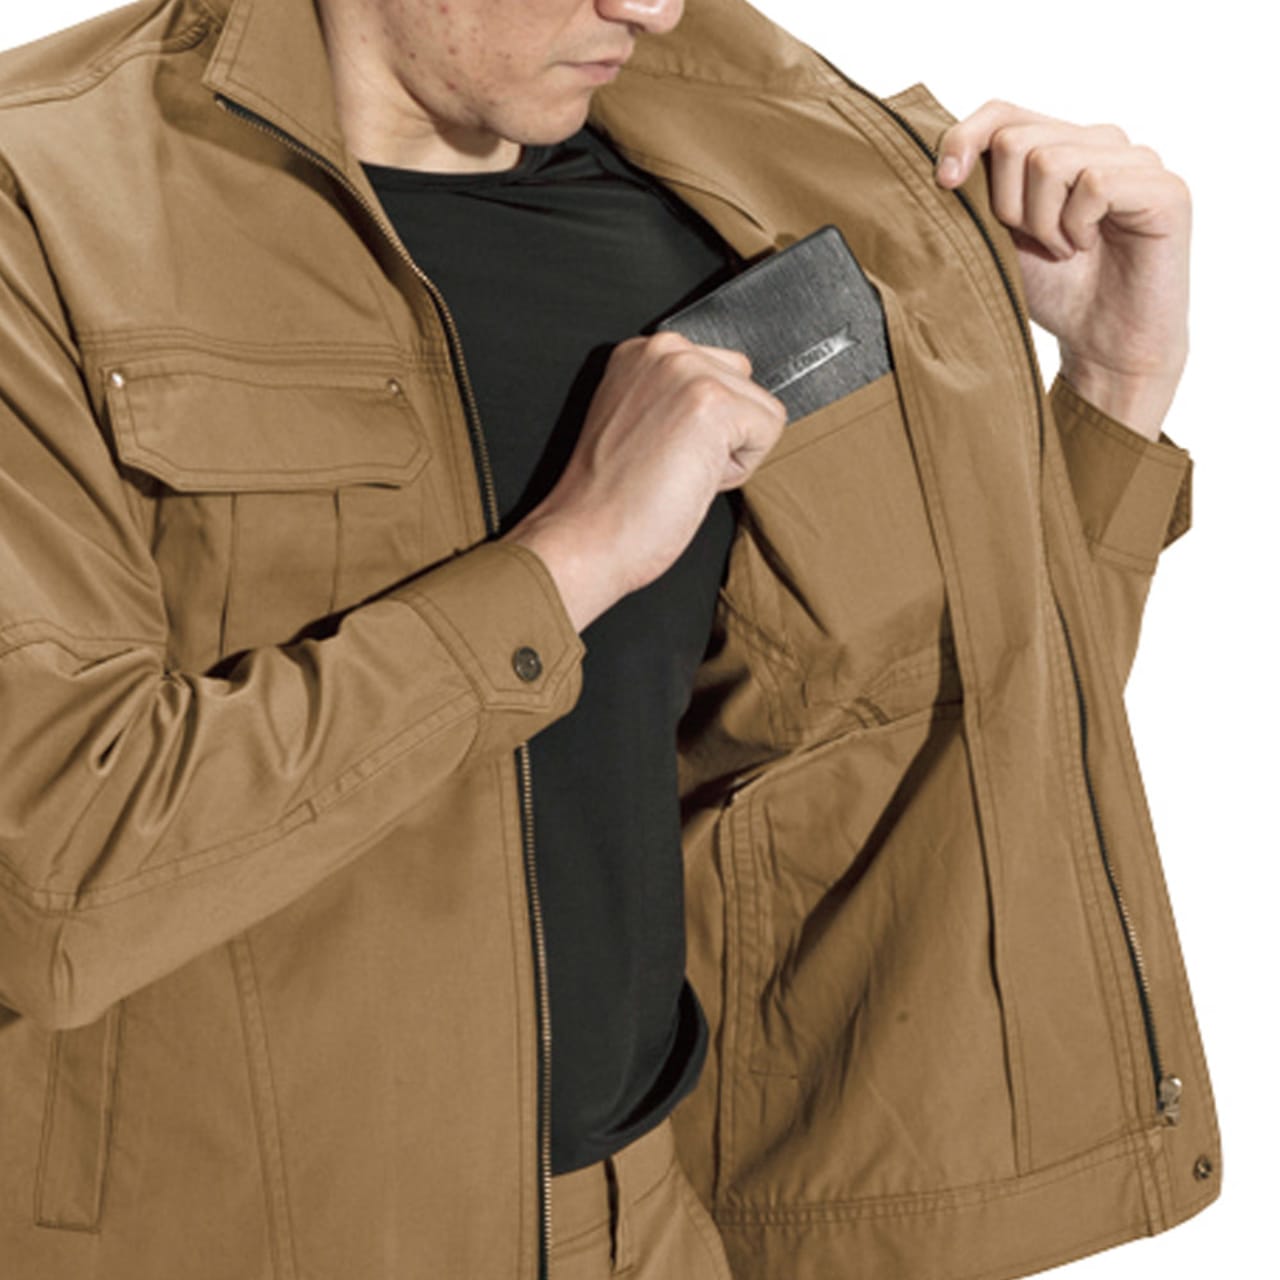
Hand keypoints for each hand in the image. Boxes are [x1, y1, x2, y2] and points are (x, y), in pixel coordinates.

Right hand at [501, 332, 785, 631]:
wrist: (587, 538)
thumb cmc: (609, 500)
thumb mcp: (638, 422)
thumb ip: (675, 398)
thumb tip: (730, 406)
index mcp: (640, 352)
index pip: (719, 372)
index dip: (702, 427)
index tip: (659, 450)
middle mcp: (663, 350)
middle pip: (745, 387)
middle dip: (722, 434)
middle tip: (669, 463)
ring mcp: (688, 372)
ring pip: (761, 411)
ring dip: (730, 453)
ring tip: (677, 471)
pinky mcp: (713, 403)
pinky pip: (768, 433)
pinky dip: (739, 471)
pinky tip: (690, 478)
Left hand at [933, 99, 1191, 439]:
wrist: (1101, 344)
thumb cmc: (1051, 292)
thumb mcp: (998, 240)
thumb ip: (976, 197)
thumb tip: (931, 169)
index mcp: (1059, 146)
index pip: (1001, 112)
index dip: (964, 139)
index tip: (945, 184)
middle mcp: (1099, 141)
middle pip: (1015, 139)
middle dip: (1006, 204)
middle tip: (1034, 244)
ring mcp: (1136, 160)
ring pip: (1050, 160)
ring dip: (1042, 223)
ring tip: (1064, 250)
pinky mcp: (1165, 188)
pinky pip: (1095, 185)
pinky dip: (1077, 227)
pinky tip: (1089, 249)